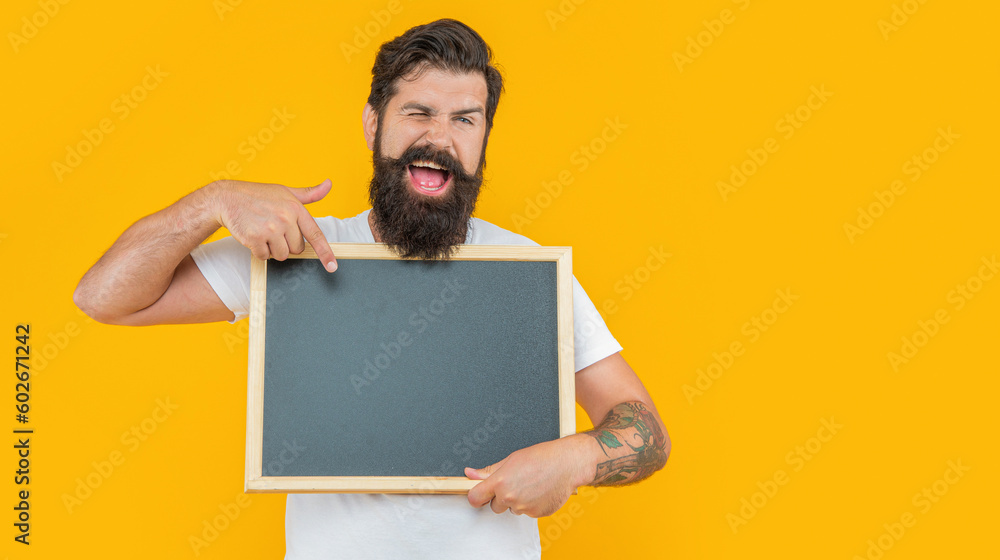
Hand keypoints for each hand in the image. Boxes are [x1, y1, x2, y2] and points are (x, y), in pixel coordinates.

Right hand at [209, 179, 337, 270]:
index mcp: (296, 208)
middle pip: (297, 249)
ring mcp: (270, 229)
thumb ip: (309, 193)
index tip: (332, 267)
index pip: (315, 235)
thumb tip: (329, 184)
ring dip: (273, 249)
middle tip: (274, 230)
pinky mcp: (255, 238)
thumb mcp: (285, 191)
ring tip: (263, 231)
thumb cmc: (258, 195)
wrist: (227, 198)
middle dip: (287, 244)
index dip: (326, 253)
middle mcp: (285, 219)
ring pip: (282, 255)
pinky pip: (265, 257)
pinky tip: (254, 236)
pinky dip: (259, 251)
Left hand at [465, 434, 595, 517]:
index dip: (476, 496)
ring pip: (513, 509)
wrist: (567, 463)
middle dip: (502, 497)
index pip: (475, 498)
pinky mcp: (537, 514)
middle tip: (516, 482)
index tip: (480, 495)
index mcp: (500, 482)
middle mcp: (510, 497)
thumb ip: (489, 471)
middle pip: (495, 506)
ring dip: (518, 501)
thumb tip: (469, 473)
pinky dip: (532, 504)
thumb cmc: (541, 457)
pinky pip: (528, 512)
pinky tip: (540, 491)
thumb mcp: (511, 459)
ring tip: (532, 484)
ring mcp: (524, 508)